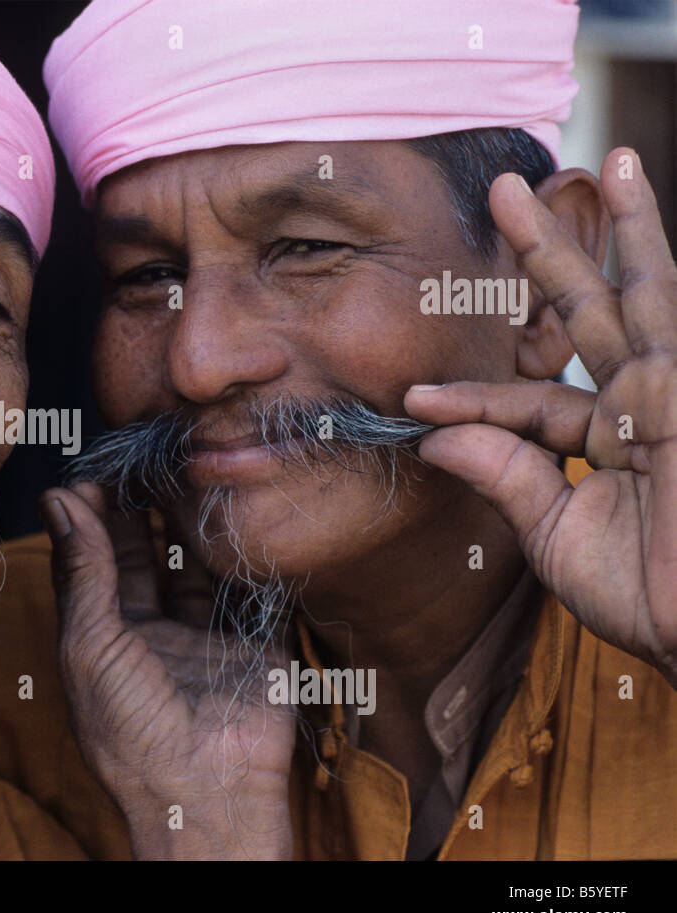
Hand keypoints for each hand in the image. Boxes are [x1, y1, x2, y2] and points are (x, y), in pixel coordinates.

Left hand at [41, 483, 295, 858]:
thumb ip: (83, 569)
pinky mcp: (253, 644)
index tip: (94, 473)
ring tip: (184, 471)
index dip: (92, 521)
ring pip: (197, 568)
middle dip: (141, 513)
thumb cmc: (130, 728)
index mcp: (104, 641)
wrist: (205, 792)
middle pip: (146, 561)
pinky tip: (234, 508)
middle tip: (142, 461)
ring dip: (191, 525)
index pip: (94, 566)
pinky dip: (242, 553)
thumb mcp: (90, 642)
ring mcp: (204, 639)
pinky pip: (248, 590)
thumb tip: (58, 500)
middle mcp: (153, 637)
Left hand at [405, 147, 676, 688]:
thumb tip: (433, 438)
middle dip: (550, 252)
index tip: (415, 400)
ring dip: (622, 225)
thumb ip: (506, 476)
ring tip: (602, 159)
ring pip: (644, 290)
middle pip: (590, 312)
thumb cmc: (650, 599)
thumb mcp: (556, 534)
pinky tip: (635, 194)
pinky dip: (650, 259)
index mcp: (611, 442)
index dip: (474, 398)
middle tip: (507, 189)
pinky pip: (659, 315)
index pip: (532, 401)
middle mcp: (647, 403)